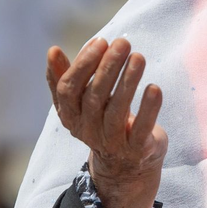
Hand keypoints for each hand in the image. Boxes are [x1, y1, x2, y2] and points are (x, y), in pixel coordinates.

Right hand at [47, 38, 167, 207]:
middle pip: (93, 97)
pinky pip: (141, 128)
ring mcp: (112, 143)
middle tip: (122, 42)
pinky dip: (148, 108)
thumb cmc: (104, 121)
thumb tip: (52, 50)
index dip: (83, 64)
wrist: (127, 166)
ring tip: (139, 57)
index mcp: (71, 116)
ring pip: (116, 111)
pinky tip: (154, 87)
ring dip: (128, 81)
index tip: (101, 41)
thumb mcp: (83, 102)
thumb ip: (67, 77)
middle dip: (108, 67)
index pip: (68, 89)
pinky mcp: (137, 150)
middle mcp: (87, 131)